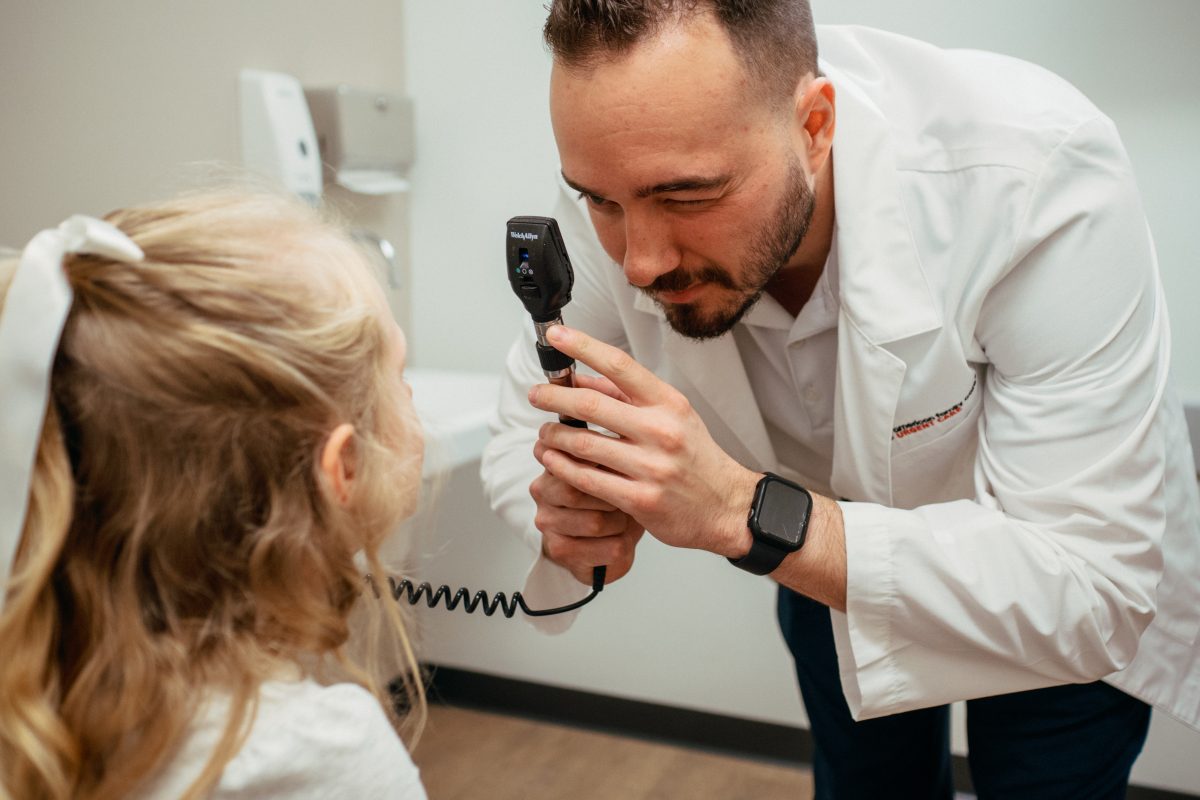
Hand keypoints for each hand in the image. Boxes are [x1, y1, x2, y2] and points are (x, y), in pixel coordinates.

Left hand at [528, 325, 759, 557]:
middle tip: (536, 394)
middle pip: (592, 405)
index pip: (620, 366)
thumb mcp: (673, 416)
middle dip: (554, 397)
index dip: (583, 347)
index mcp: (669, 404)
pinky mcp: (639, 500)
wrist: (726, 506)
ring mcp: (651, 467)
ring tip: (544, 433)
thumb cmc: (696, 459)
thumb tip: (583, 378)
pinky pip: (587, 479)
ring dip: (554, 436)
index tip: (556, 337)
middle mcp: (661, 431)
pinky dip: (562, 467)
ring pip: (584, 444)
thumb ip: (628, 397)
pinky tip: (552, 460)